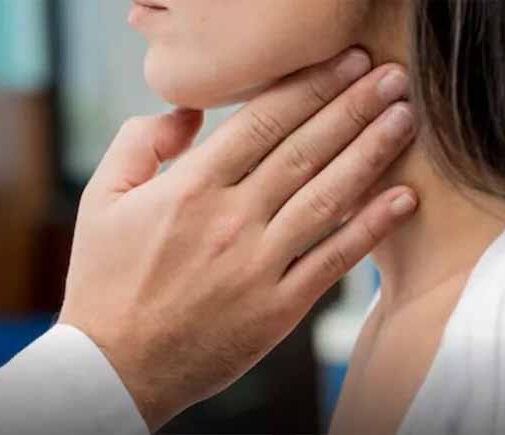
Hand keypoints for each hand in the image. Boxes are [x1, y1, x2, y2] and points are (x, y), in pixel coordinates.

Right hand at [59, 48, 416, 430]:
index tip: (343, 63)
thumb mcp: (101, 199)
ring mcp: (259, 266)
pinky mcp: (278, 309)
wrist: (115, 365)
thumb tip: (186, 113)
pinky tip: (401, 197)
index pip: (262, 122)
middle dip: (353, 106)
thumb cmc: (105, 281)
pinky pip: (333, 261)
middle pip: (305, 150)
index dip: (309, 86)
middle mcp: (231, 220)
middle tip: (390, 77)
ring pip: (328, 197)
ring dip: (372, 153)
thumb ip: (139, 142)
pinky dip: (371, 227)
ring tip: (404, 119)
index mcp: (189, 189)